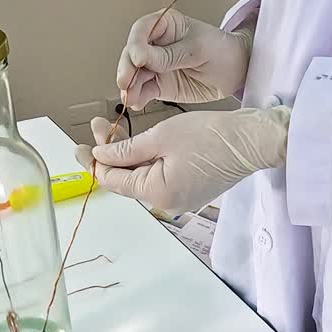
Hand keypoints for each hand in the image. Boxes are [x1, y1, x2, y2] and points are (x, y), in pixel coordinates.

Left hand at [75, 107, 289, 212]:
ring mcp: (181, 200)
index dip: (93, 161)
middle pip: (127, 180)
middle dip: (111, 154)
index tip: (79, 145)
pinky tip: (142, 144)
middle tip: (99, 127)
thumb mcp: (161, 136)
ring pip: (144, 178)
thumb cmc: (212, 136)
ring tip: (118, 131)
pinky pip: (161, 178)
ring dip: (129, 156)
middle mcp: (168, 203)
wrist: (252, 140)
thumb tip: (100, 156)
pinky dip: (149, 161)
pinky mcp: (192, 191)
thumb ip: (126, 149)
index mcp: (157, 193)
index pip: (113, 180)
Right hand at [118, 10, 253, 110]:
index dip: (136, 43)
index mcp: (166, 25)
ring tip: (130, 97)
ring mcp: (155, 66)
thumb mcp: (199, 48)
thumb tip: (143, 58)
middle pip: (132, 53)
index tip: (138, 57)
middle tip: (126, 81)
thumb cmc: (222, 51)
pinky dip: (137, 97)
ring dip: (129, 86)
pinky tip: (136, 103)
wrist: (236, 72)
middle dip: (127, 68)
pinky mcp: (159, 85)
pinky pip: (143, 90)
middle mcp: (155, 45)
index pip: (142, 30)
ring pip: (134, 74)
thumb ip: (171, 55)